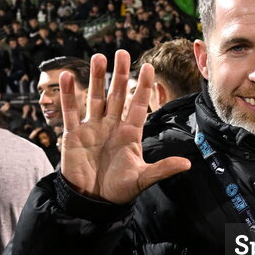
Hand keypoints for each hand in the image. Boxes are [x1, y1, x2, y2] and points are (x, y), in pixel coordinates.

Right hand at [59, 50, 190, 202]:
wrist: (92, 201)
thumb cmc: (118, 190)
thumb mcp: (142, 178)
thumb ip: (162, 169)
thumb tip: (187, 164)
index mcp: (129, 134)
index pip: (137, 105)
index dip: (143, 86)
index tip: (148, 66)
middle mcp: (112, 126)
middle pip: (116, 95)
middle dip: (119, 74)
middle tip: (122, 53)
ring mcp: (92, 128)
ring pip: (95, 98)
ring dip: (96, 78)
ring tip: (98, 57)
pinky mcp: (74, 135)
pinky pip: (71, 111)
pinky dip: (69, 95)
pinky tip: (68, 77)